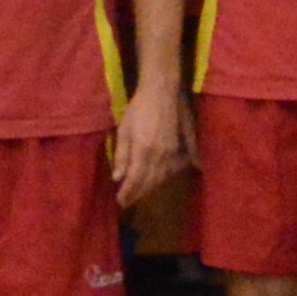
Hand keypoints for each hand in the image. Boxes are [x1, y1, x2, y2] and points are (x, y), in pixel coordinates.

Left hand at [110, 84, 191, 205]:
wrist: (161, 93)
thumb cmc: (138, 110)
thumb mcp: (124, 131)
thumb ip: (122, 155)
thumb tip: (117, 178)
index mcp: (143, 151)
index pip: (135, 180)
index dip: (127, 193)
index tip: (120, 202)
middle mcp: (160, 156)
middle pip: (149, 183)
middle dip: (137, 194)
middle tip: (127, 202)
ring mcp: (171, 153)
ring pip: (161, 178)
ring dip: (149, 188)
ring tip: (139, 193)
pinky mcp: (178, 149)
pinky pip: (171, 170)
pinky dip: (162, 178)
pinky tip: (156, 180)